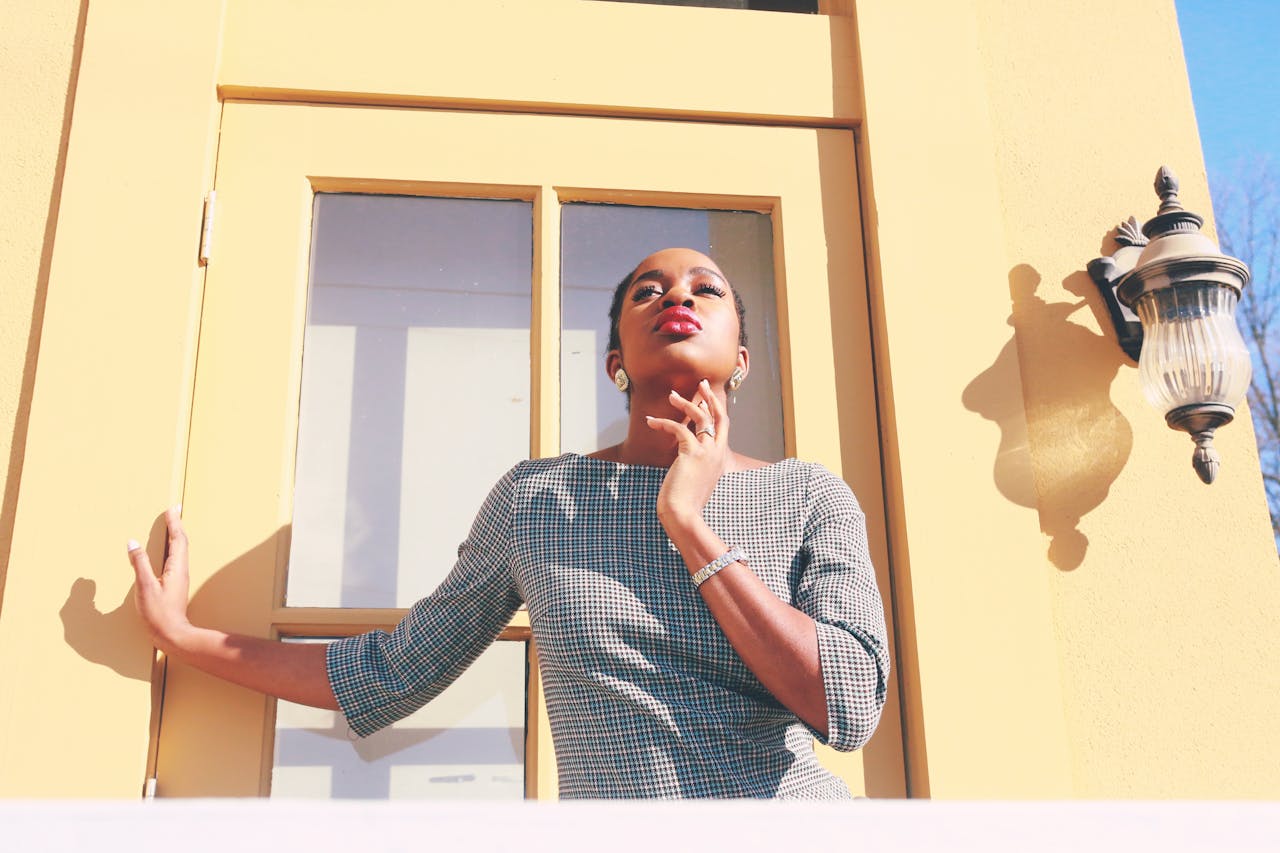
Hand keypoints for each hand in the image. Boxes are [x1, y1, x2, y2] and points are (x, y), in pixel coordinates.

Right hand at [127, 506, 191, 650]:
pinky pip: (175, 559)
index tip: (172, 508)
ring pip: (179, 550)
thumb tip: (133, 543)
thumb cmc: (158, 613)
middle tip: (173, 510)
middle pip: (181, 542)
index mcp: (177, 567)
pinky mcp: (175, 585)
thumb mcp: (145, 586)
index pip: (177, 539)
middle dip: (177, 525)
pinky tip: (166, 551)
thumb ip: (139, 563)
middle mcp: (181, 570)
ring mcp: (179, 578)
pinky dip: (171, 548)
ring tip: (172, 525)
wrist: (172, 634)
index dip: (174, 522)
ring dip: (175, 535)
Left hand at [645, 379, 728, 535]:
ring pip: (701, 417)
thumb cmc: (685, 503)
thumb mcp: (695, 482)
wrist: (684, 515)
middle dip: (711, 397)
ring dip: (685, 404)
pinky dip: (663, 423)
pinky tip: (650, 422)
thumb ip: (695, 469)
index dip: (715, 411)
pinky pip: (678, 429)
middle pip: (719, 417)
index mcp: (720, 459)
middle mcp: (717, 453)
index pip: (722, 428)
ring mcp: (707, 452)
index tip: (706, 398)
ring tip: (671, 396)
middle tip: (701, 383)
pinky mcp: (692, 453)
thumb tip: (685, 461)